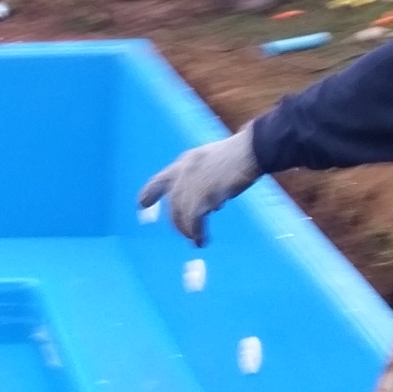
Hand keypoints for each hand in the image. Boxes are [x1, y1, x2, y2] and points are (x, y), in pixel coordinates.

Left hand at [136, 124, 262, 246]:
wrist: (251, 151)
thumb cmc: (238, 156)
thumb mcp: (212, 161)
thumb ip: (203, 179)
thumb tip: (209, 205)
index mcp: (184, 162)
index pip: (160, 180)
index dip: (150, 193)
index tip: (141, 204)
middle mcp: (182, 173)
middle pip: (172, 204)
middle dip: (177, 222)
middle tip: (185, 233)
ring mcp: (191, 183)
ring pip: (181, 214)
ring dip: (187, 230)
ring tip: (195, 239)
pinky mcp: (203, 195)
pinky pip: (193, 220)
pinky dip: (196, 232)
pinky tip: (202, 240)